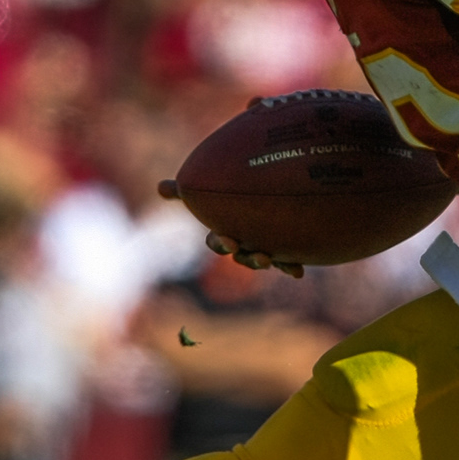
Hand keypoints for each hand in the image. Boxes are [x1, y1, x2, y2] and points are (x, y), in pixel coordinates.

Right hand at [157, 181, 304, 276]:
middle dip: (247, 257)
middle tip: (258, 254)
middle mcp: (242, 243)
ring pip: (261, 259)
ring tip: (271, 258)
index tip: (228, 238)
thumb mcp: (207, 189)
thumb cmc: (227, 193)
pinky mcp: (282, 248)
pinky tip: (299, 272)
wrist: (259, 194)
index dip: (222, 241)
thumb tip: (160, 187)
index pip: (218, 241)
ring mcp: (261, 246)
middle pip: (241, 255)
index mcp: (224, 232)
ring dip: (265, 262)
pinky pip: (286, 261)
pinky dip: (291, 267)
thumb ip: (186, 191)